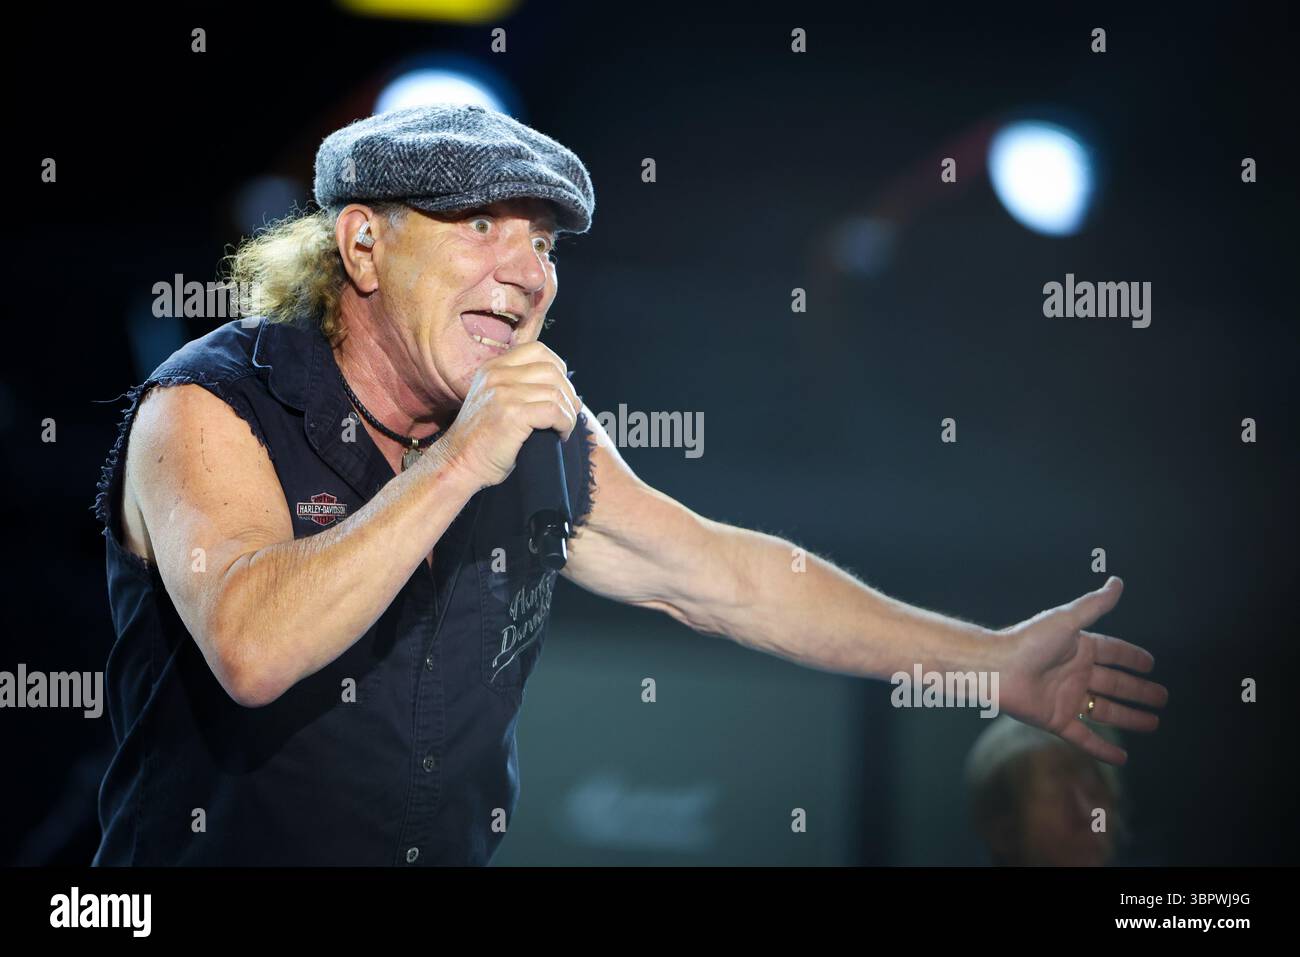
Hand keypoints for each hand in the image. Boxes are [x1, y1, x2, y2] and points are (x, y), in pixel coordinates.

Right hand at [437, 341, 580, 489]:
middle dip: (568, 393)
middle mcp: (497, 375)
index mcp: (492, 368)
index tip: (561, 392)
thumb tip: (571, 394)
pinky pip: (554, 411)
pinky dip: (565, 424)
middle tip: (568, 415)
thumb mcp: (496, 403)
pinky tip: (560, 435)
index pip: (537, 351)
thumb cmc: (483, 441)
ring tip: (563, 428)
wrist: (458, 464)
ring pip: (556, 392)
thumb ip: (521, 390)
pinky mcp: (512, 414)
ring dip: (568, 413)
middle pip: (552, 370)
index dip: (558, 369)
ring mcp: (503, 393)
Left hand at [995, 577, 1168, 765]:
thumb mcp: (1066, 620)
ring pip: (1105, 711)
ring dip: (1129, 718)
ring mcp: (1066, 698)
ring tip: (1153, 723)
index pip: (1113, 653)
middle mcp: (1074, 674)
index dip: (1132, 658)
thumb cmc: (1028, 641)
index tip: (1152, 664)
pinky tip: (1121, 758)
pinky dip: (1102, 749)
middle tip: (1162, 697)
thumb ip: (1094, 605)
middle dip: (1139, 691)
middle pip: (1115, 684)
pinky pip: (1084, 737)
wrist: (996, 668)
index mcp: (1078, 649)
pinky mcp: (1056, 720)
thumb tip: (1117, 581)